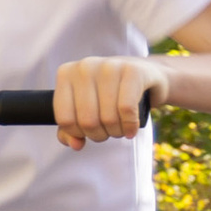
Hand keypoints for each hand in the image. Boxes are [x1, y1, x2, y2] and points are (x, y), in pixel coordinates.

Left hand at [52, 54, 168, 149]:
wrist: (146, 73)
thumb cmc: (110, 94)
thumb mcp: (85, 110)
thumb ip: (70, 131)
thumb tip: (75, 145)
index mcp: (66, 74)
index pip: (64, 119)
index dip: (78, 133)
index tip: (89, 131)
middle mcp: (84, 67)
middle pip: (87, 121)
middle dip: (99, 135)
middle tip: (109, 131)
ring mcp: (109, 66)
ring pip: (107, 117)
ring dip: (116, 132)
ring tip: (120, 128)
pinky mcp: (132, 71)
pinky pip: (126, 108)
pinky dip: (130, 125)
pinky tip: (132, 129)